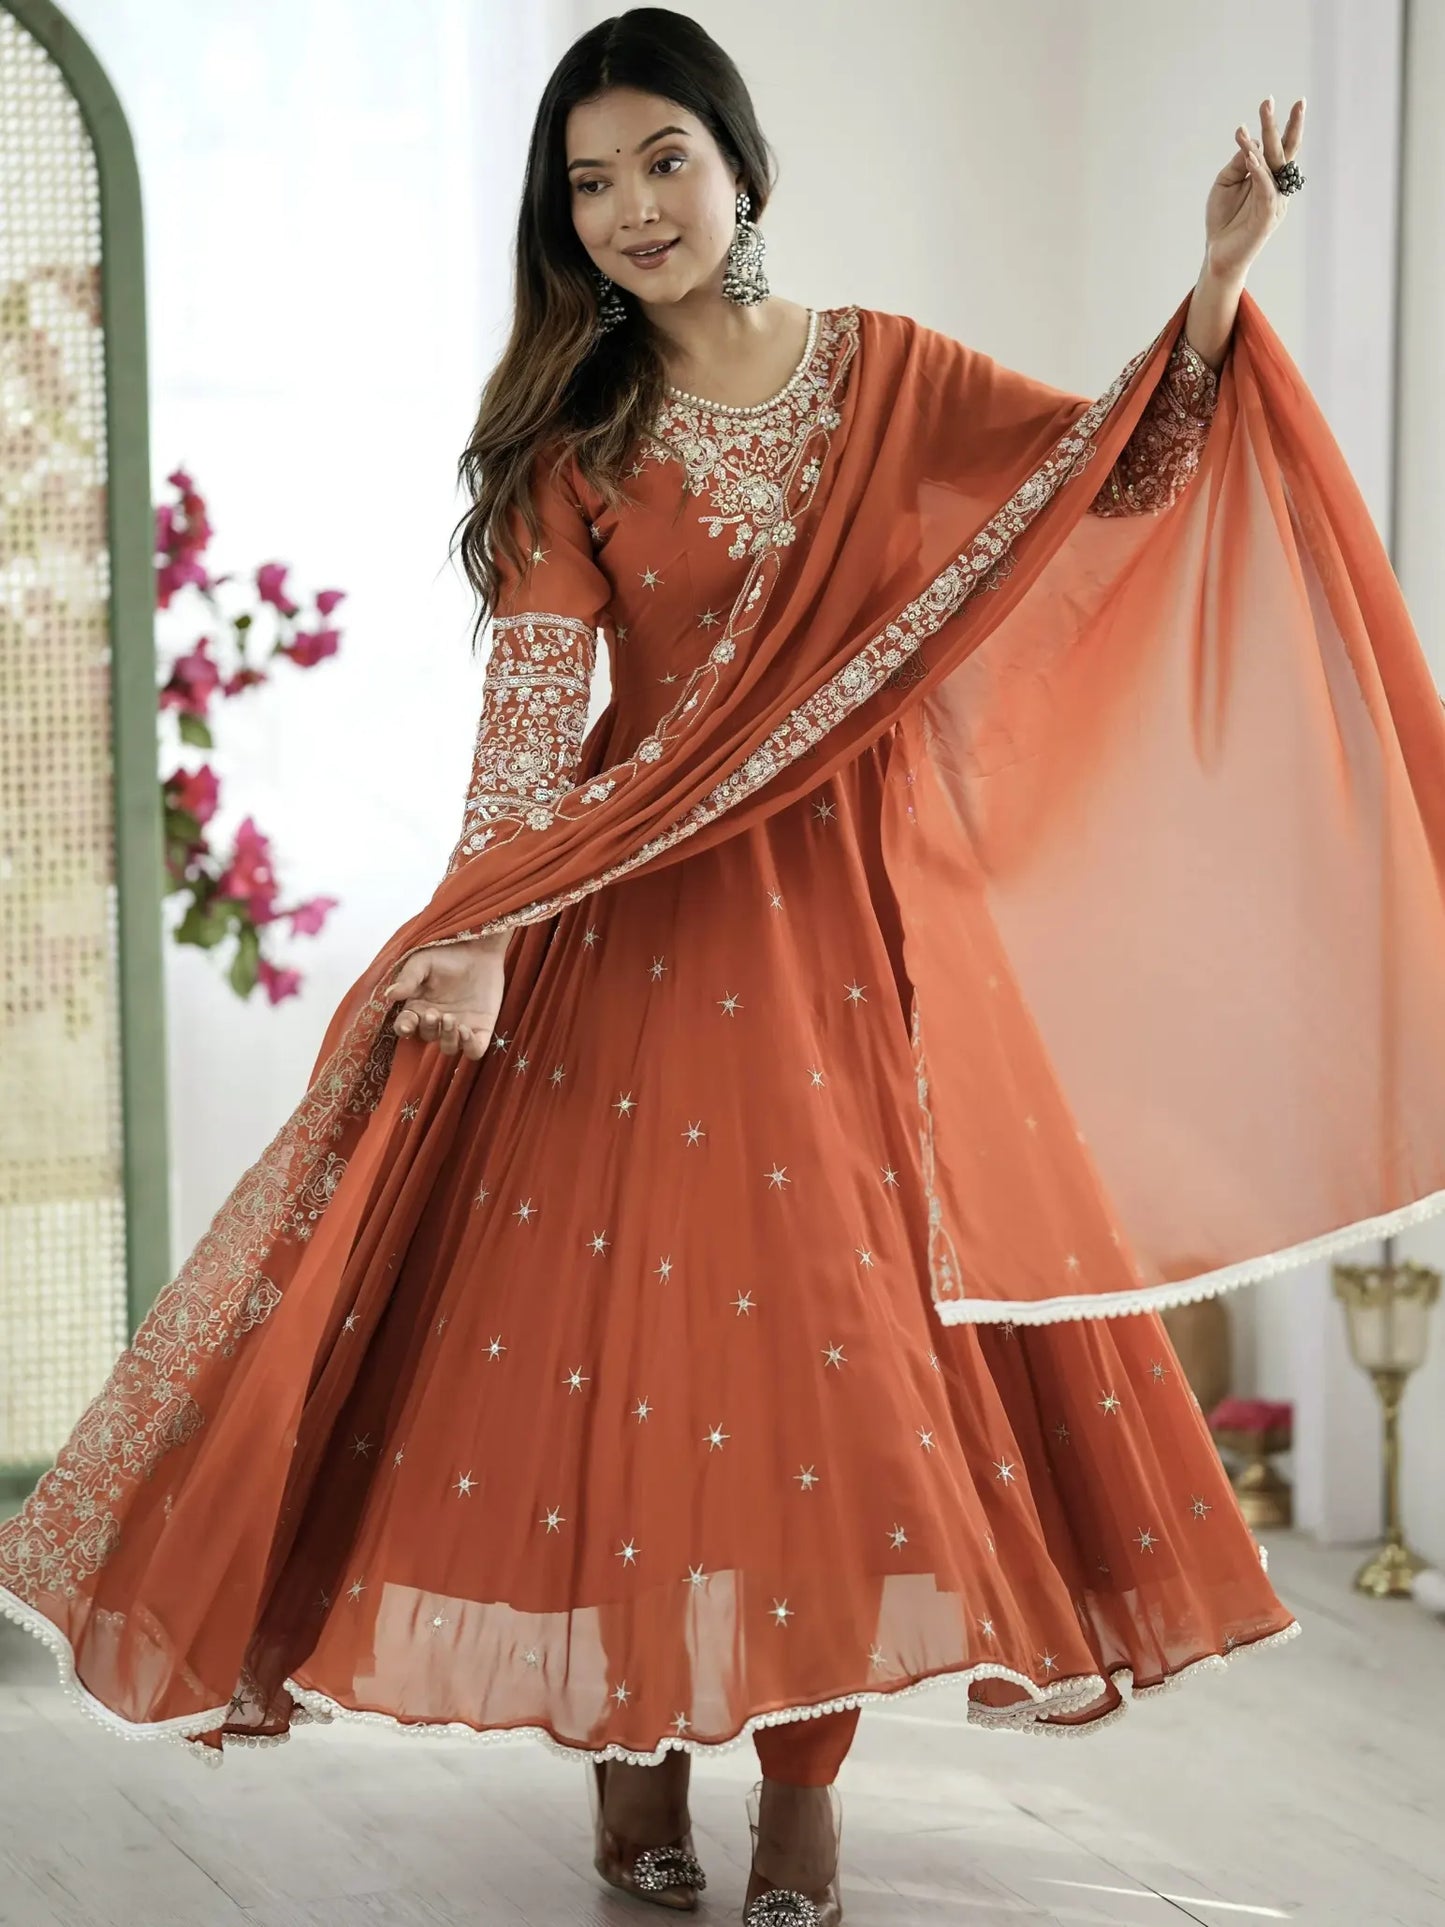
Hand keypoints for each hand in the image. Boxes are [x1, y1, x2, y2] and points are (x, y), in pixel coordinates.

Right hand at [382, 936, 507, 1060]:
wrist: (479, 947)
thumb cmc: (447, 953)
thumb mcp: (422, 962)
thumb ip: (408, 979)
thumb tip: (389, 995)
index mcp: (419, 1007)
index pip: (406, 1027)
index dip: (404, 1029)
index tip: (407, 1024)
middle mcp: (438, 1021)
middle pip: (427, 1037)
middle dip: (429, 1028)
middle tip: (435, 1013)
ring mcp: (459, 1027)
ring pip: (449, 1048)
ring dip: (447, 1039)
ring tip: (452, 1019)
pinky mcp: (481, 1029)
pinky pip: (474, 1050)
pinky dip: (469, 1047)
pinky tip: (466, 1030)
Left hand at [1203, 95, 1305, 286]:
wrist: (1218, 253)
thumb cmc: (1223, 218)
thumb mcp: (1226, 182)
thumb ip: (1239, 163)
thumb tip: (1250, 144)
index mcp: (1269, 177)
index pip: (1277, 148)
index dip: (1277, 125)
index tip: (1270, 101)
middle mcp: (1277, 186)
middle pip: (1283, 150)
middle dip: (1282, 124)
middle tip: (1277, 100)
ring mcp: (1275, 200)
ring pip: (1274, 164)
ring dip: (1268, 138)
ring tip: (1263, 114)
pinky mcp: (1268, 216)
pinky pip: (1265, 188)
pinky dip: (1259, 170)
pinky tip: (1250, 154)